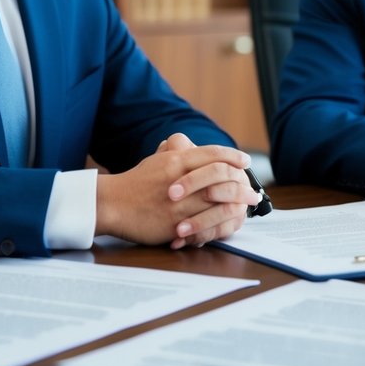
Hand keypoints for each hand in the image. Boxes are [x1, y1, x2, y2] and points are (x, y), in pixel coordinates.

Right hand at [95, 133, 260, 247]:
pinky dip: (219, 223)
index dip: (233, 156)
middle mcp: (181, 179)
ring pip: (217, 201)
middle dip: (242, 184)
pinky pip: (204, 224)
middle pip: (221, 177)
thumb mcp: (155, 160)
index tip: (246, 161)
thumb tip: (184, 141)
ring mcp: (179, 203)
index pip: (213, 154)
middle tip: (253, 191)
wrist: (112, 205)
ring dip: (237, 205)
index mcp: (176, 160)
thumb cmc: (134, 182)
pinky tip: (228, 224)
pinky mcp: (174, 224)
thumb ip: (173, 150)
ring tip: (246, 208)